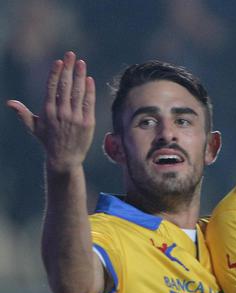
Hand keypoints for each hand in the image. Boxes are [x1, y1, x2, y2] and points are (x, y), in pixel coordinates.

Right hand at [6, 51, 95, 171]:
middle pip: (66, 86)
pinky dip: (90, 91)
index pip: (52, 88)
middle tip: (71, 54)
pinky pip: (89, 103)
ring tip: (81, 63)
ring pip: (79, 93)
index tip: (59, 61)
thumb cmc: (48, 141)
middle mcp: (62, 113)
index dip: (56, 73)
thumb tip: (10, 103)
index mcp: (48, 111)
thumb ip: (23, 114)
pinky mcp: (88, 123)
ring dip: (80, 76)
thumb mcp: (33, 127)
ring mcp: (76, 118)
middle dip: (69, 69)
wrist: (65, 158)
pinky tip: (89, 80)